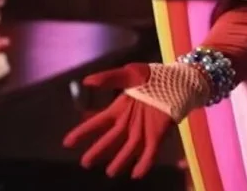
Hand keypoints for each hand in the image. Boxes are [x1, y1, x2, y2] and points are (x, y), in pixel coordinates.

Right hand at [63, 63, 173, 178]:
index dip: (83, 132)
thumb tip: (87, 80)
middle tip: (85, 163)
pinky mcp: (159, 134)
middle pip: (110, 140)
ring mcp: (144, 129)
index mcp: (120, 108)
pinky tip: (136, 174)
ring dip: (119, 161)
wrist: (179, 81)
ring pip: (128, 149)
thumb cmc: (154, 77)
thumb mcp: (131, 74)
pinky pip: (150, 152)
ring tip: (110, 172)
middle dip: (97, 151)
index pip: (98, 122)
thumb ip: (110, 78)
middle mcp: (129, 122)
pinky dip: (144, 163)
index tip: (67, 143)